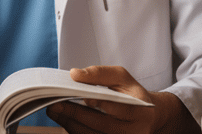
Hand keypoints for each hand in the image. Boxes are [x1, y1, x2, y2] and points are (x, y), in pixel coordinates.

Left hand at [46, 66, 198, 133]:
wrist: (147, 114)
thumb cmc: (131, 92)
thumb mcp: (121, 76)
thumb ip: (99, 73)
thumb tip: (75, 74)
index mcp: (142, 110)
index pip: (120, 108)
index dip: (101, 103)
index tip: (81, 97)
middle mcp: (136, 130)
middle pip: (103, 125)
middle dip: (76, 114)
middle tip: (55, 104)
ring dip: (71, 124)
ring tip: (54, 111)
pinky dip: (76, 130)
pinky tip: (64, 119)